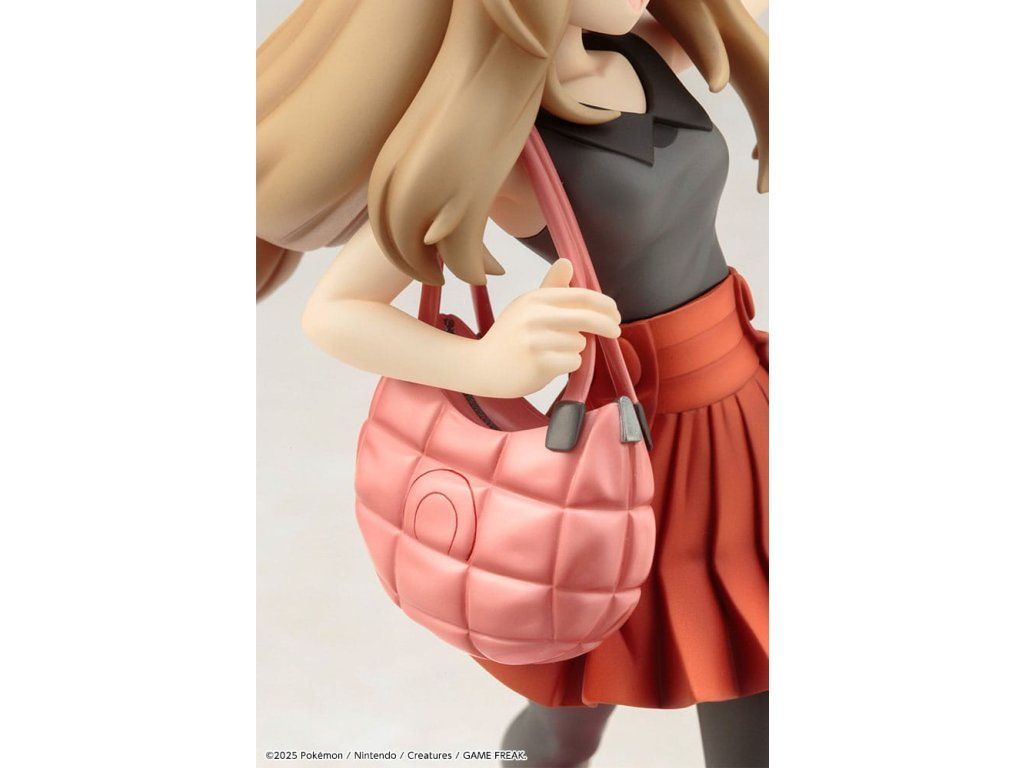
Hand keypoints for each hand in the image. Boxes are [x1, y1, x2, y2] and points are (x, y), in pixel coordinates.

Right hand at [471, 260, 620, 397]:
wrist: (482, 366)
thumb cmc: (510, 336)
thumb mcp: (527, 306)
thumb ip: (551, 287)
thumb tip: (568, 262)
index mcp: (536, 298)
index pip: (580, 295)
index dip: (604, 304)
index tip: (614, 313)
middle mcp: (535, 316)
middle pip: (586, 317)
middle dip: (607, 324)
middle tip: (615, 331)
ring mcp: (536, 340)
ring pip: (579, 343)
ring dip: (575, 349)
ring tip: (553, 352)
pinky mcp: (539, 363)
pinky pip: (573, 362)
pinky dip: (568, 365)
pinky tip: (549, 364)